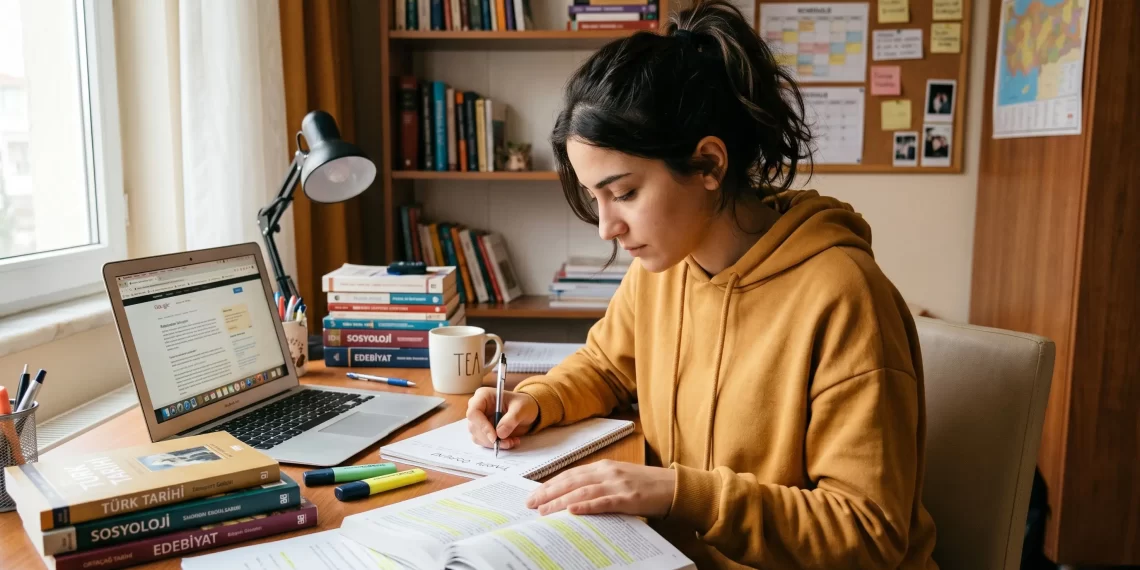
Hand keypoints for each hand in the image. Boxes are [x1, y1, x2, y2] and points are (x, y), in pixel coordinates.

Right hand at [466, 387, 538, 449]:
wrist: (526, 411)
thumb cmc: (523, 404)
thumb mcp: (521, 408)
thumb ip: (511, 419)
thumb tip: (499, 434)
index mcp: (483, 396)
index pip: (474, 413)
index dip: (482, 426)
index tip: (494, 437)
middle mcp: (477, 407)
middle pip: (474, 427)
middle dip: (490, 438)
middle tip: (508, 442)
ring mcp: (479, 420)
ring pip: (478, 437)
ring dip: (494, 443)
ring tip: (512, 441)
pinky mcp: (482, 430)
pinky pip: (484, 442)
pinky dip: (496, 445)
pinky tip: (510, 441)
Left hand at [526, 460, 676, 517]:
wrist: (675, 487)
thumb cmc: (647, 486)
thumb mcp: (619, 480)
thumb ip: (598, 485)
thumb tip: (573, 499)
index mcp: (604, 466)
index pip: (570, 474)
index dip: (550, 484)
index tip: (533, 494)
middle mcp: (608, 472)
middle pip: (571, 482)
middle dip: (548, 493)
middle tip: (530, 504)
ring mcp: (618, 484)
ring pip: (582, 492)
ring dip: (560, 501)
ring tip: (543, 511)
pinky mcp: (629, 498)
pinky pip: (603, 502)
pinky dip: (586, 506)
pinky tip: (572, 511)